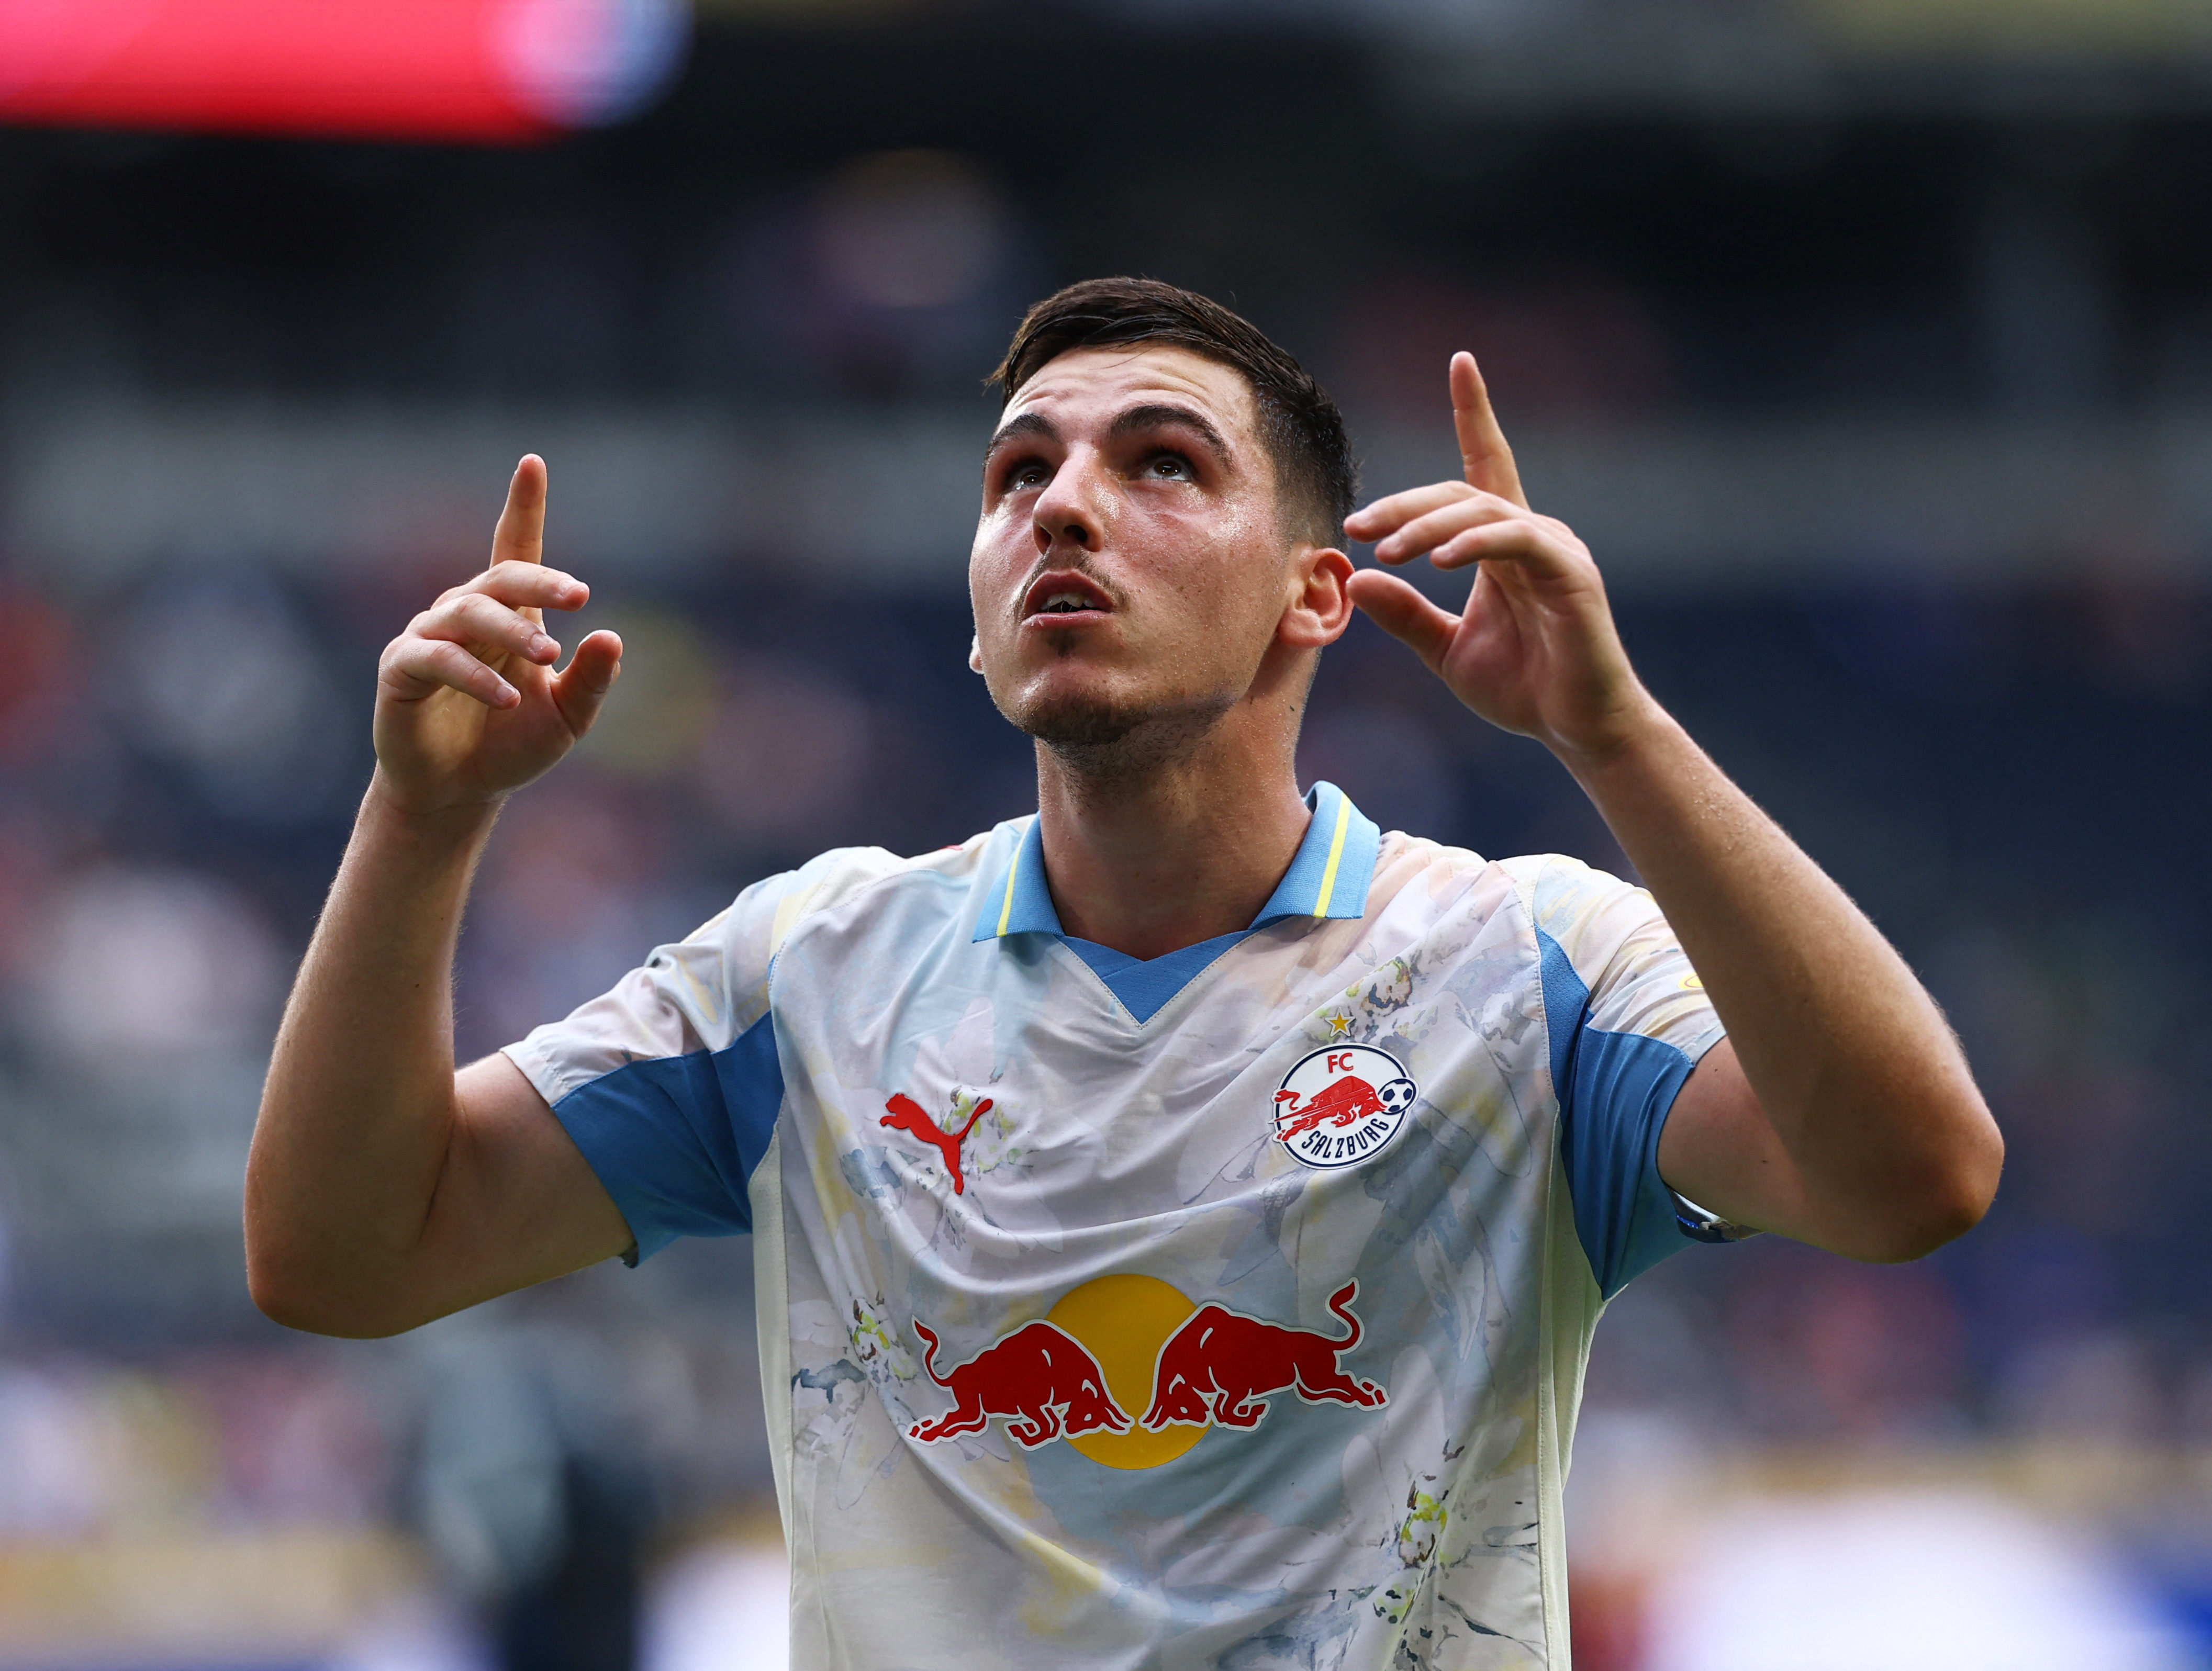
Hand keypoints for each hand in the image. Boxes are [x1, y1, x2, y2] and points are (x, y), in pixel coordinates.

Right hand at [372, 456, 622, 814]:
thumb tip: (614, 637)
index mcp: (509, 615)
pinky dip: (474, 675)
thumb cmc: (511, 744)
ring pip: (469, 614)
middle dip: (539, 582)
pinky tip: (505, 697)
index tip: (532, 463)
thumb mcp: (567, 717)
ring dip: (511, 631)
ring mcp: (428, 637)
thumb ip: (592, 681)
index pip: (514, 550)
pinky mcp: (400, 669)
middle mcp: (465, 614)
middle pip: (500, 579)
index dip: (522, 507)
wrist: (460, 792)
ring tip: (547, 656)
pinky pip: (437, 658)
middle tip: (578, 596)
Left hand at [1343, 353, 1656, 762]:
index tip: (1462, 363)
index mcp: (1503, 546)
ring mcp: (1555, 550)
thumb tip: (1356, 577)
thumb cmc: (1523, 689)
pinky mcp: (1570, 573)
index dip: (1475, 413)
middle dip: (1406, 504)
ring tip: (1387, 552)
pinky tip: (1438, 561)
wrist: (1577, 730)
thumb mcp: (1445, 650)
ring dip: (1426, 527)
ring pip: (1482, 512)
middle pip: (1462, 492)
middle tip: (1358, 527)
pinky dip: (1474, 544)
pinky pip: (1516, 540)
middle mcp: (1531, 535)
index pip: (1486, 465)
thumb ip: (1405, 615)